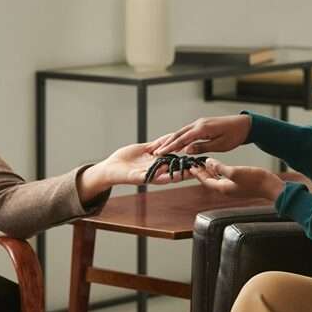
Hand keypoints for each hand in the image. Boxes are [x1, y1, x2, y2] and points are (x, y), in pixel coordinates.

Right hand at [77, 143, 191, 201]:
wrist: (112, 168)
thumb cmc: (121, 176)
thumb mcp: (134, 177)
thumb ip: (144, 176)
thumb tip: (156, 175)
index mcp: (157, 176)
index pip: (175, 174)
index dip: (185, 172)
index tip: (195, 170)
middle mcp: (158, 167)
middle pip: (176, 163)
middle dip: (187, 160)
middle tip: (200, 157)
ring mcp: (154, 157)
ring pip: (170, 151)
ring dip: (179, 148)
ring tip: (191, 143)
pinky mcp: (148, 149)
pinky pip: (160, 142)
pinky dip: (167, 139)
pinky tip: (175, 135)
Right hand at [149, 114, 251, 155]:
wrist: (244, 125)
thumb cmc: (234, 135)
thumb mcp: (219, 145)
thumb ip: (202, 147)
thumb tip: (186, 150)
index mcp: (202, 128)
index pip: (182, 138)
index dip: (170, 146)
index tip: (161, 152)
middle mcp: (199, 124)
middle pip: (179, 134)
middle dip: (167, 143)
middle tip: (156, 151)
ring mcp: (200, 123)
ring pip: (182, 132)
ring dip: (172, 139)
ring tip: (163, 147)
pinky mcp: (202, 124)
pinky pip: (187, 131)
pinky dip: (180, 137)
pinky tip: (176, 143)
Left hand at [189, 158, 283, 200]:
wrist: (271, 187)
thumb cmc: (255, 180)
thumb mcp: (235, 172)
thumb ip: (220, 168)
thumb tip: (208, 163)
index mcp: (223, 188)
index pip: (205, 180)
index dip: (197, 173)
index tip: (190, 167)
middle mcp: (226, 190)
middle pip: (209, 181)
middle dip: (201, 173)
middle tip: (194, 165)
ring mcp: (233, 188)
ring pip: (216, 180)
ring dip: (210, 172)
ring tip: (204, 165)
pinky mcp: (239, 185)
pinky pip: (224, 179)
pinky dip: (219, 172)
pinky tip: (220, 167)